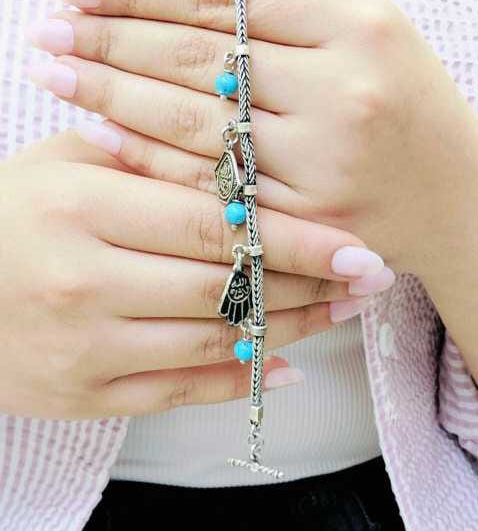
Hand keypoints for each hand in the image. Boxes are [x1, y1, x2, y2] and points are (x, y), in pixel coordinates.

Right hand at [0, 132, 385, 418]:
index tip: (352, 244)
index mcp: (81, 210)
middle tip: (363, 277)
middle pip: (224, 286)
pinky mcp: (83, 396)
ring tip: (339, 313)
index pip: (212, 225)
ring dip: (288, 330)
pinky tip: (287, 366)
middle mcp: (85, 284)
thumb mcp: (62, 168)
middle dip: (305, 284)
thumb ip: (140, 160)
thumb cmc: (8, 216)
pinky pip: (179, 394)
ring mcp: (85, 350)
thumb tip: (231, 162)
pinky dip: (239, 381)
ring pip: (213, 342)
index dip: (290, 237)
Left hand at [27, 0, 477, 284]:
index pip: (222, 0)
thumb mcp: (361, 18)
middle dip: (110, 41)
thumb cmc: (402, 97)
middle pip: (198, 60)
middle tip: (47, 29)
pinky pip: (213, 187)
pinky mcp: (305, 223)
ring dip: (112, 97)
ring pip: (194, 124)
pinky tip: (99, 134)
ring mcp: (322, 165)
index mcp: (355, 26)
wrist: (453, 193)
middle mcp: (340, 92)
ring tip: (53, 74)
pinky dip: (150, 159)